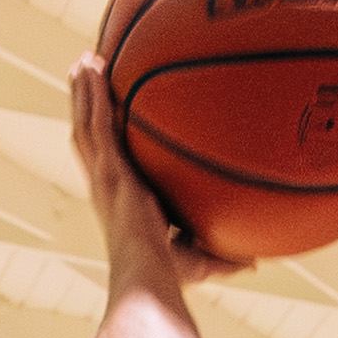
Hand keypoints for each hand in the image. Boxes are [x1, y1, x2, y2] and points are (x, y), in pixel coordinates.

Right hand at [65, 53, 239, 285]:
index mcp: (119, 198)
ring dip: (84, 90)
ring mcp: (104, 175)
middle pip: (88, 133)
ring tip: (84, 60)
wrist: (148, 276)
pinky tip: (93, 68)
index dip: (101, 136)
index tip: (104, 113)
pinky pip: (97, 124)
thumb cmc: (168, 277)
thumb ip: (223, 256)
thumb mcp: (198, 259)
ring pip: (85, 123)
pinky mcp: (108, 170)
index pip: (105, 159)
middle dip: (85, 102)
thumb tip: (254, 262)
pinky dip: (92, 95)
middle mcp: (105, 183)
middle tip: (86, 70)